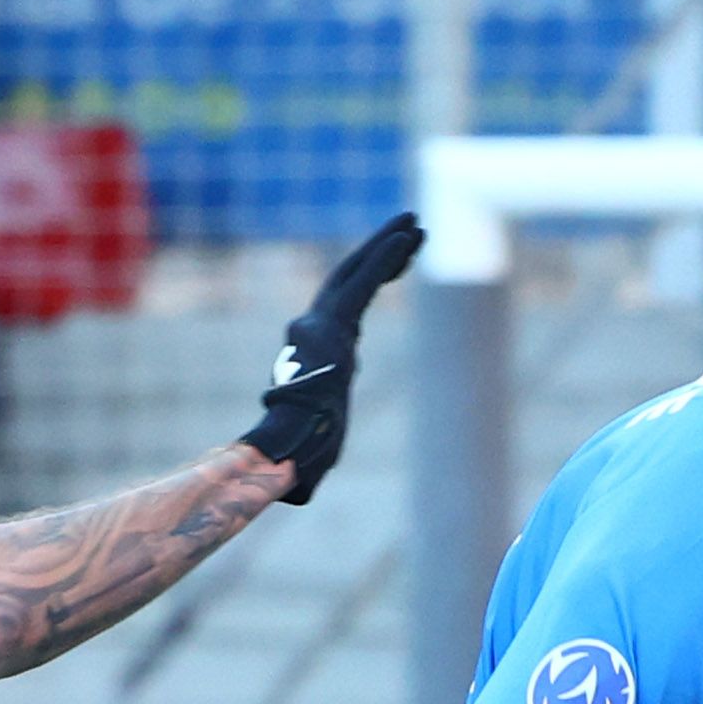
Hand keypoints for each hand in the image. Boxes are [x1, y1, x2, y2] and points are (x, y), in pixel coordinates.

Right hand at [243, 211, 422, 503]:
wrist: (285, 449)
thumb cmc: (295, 455)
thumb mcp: (315, 442)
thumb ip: (314, 441)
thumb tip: (300, 481)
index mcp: (321, 349)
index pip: (351, 302)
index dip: (376, 274)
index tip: (402, 254)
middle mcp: (319, 329)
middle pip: (354, 278)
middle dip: (384, 250)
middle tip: (414, 226)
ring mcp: (325, 323)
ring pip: (359, 273)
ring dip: (390, 245)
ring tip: (417, 223)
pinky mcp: (334, 323)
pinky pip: (364, 283)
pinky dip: (385, 257)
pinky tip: (408, 236)